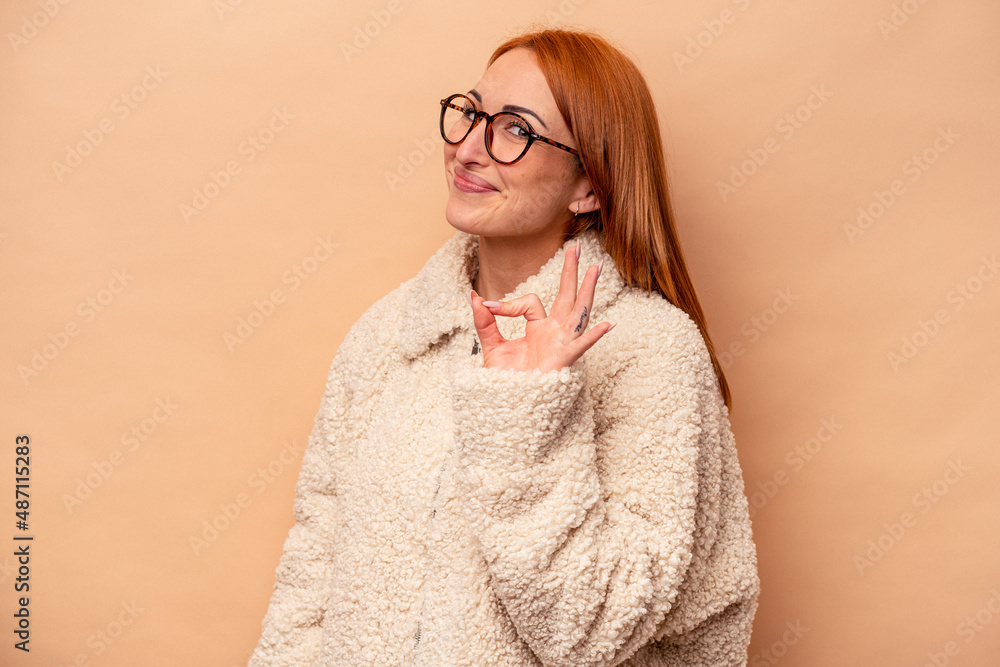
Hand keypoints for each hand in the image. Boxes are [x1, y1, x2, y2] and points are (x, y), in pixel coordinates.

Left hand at [469, 240, 615, 371]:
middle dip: (571, 272)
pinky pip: (580, 346)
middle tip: (576, 247)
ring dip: (587, 289)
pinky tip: (608, 324)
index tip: (487, 307)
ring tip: (596, 268)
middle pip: (566, 295)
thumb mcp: (491, 345)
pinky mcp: (563, 360)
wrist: (507, 404)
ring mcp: (561, 344)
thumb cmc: (505, 379)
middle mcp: (554, 332)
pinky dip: (593, 336)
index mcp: (538, 327)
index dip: (508, 303)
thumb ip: (484, 321)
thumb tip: (474, 296)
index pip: (530, 302)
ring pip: (578, 311)